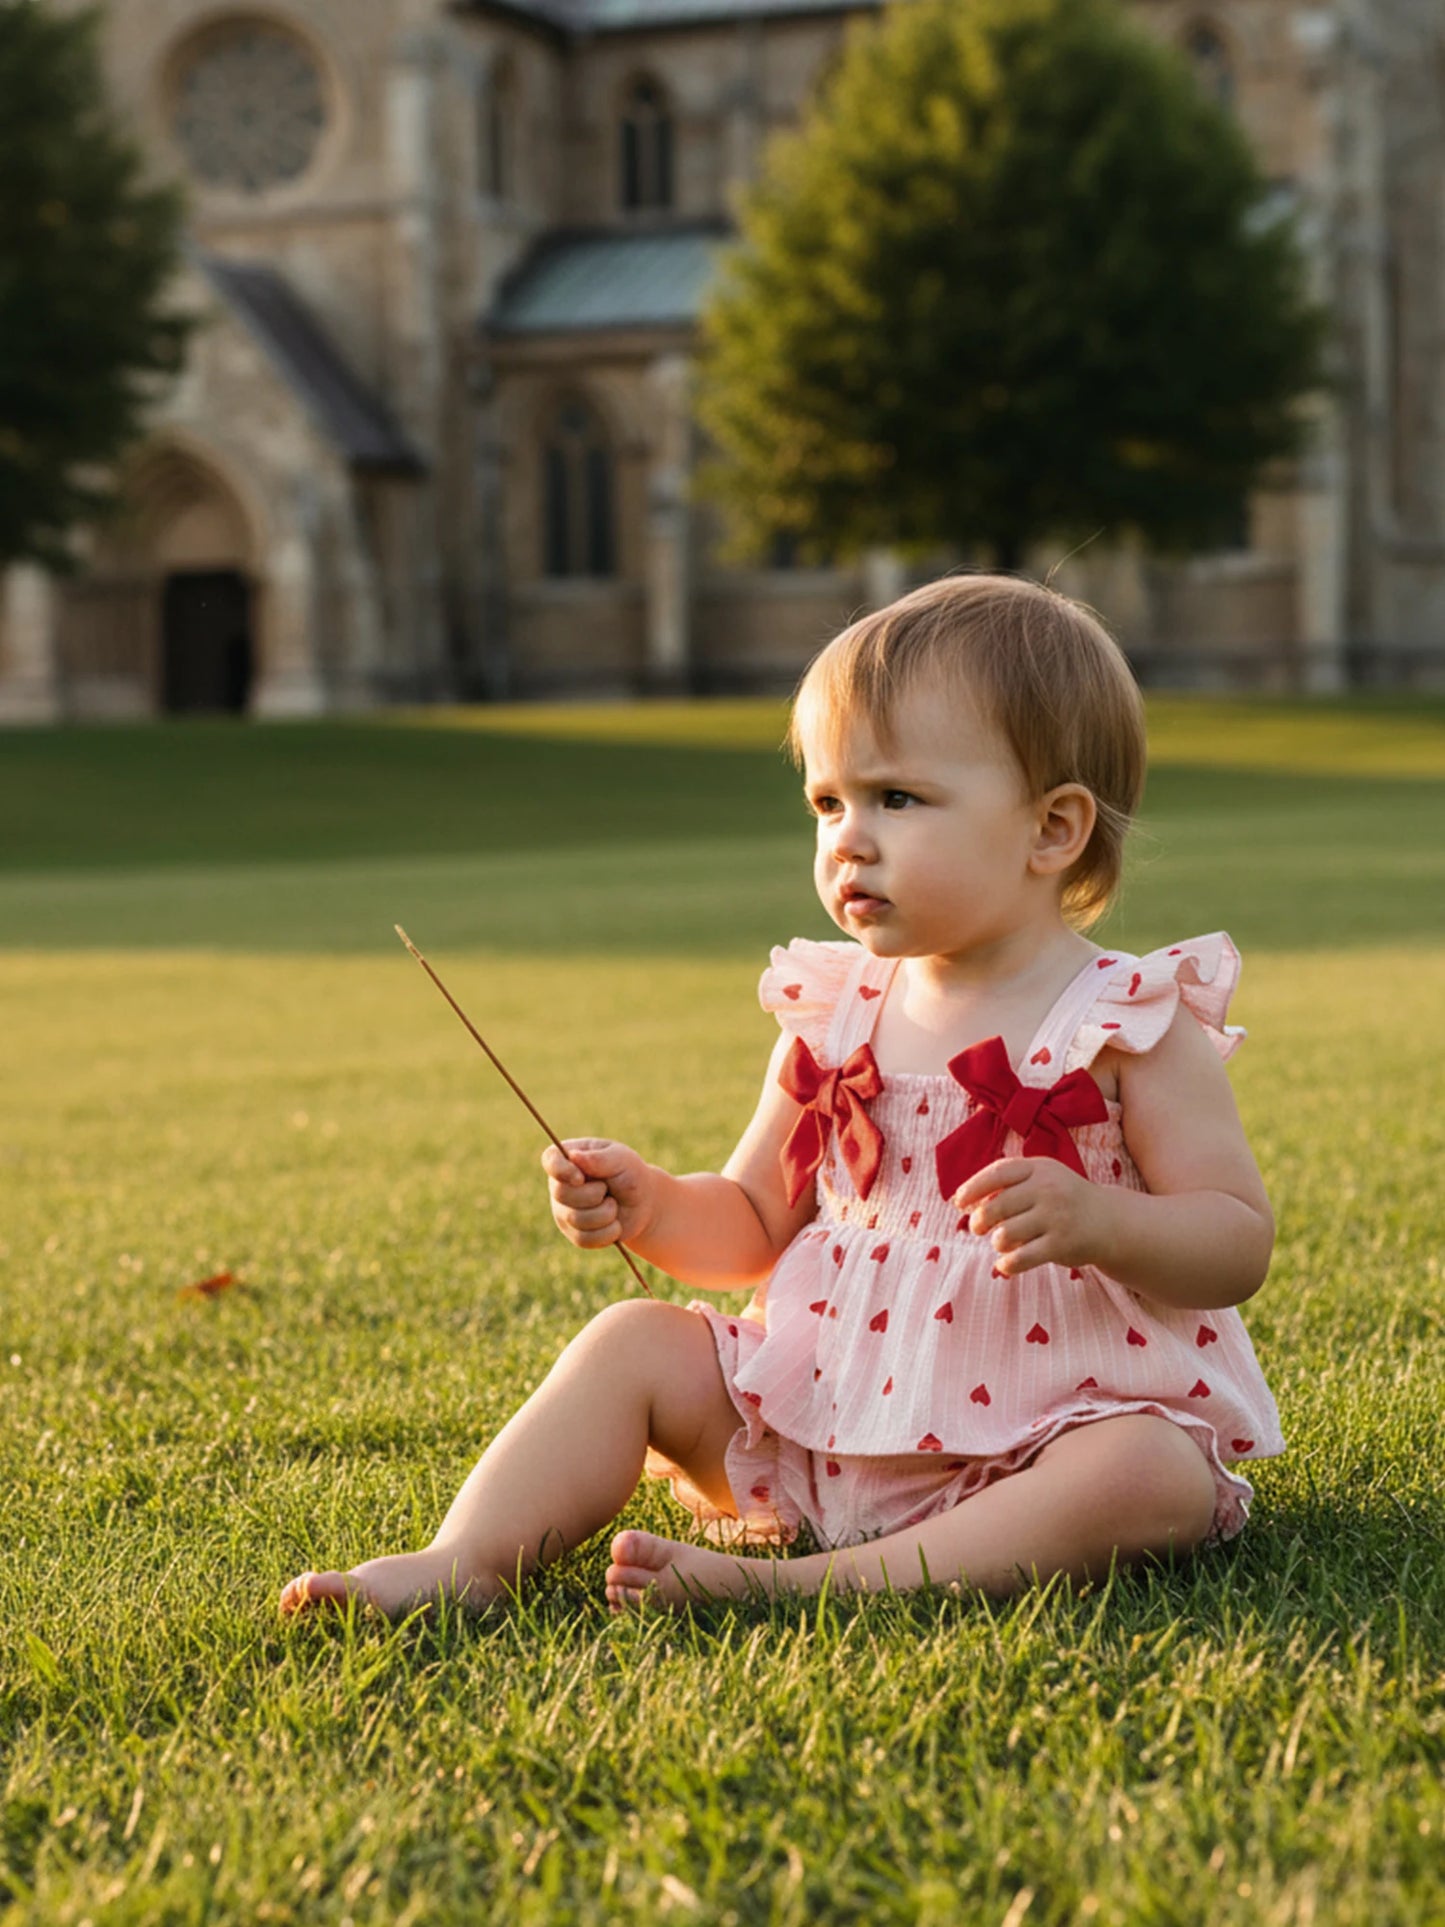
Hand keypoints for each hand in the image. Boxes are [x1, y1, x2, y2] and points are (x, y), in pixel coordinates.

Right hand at [543, 1138, 657, 1250]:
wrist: (643, 1204)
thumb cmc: (630, 1174)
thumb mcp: (621, 1159)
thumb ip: (599, 1158)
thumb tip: (573, 1156)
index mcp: (569, 1158)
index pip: (550, 1160)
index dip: (561, 1171)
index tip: (580, 1178)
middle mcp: (560, 1184)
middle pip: (561, 1193)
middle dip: (594, 1194)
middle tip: (608, 1190)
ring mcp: (564, 1210)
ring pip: (575, 1218)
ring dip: (605, 1213)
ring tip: (614, 1205)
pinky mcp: (574, 1233)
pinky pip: (583, 1239)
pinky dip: (607, 1233)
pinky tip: (614, 1224)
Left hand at [953, 1157, 1107, 1278]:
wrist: (1108, 1221)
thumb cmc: (1063, 1199)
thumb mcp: (1042, 1178)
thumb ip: (1008, 1183)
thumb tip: (962, 1199)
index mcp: (1039, 1167)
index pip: (997, 1173)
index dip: (972, 1188)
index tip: (958, 1202)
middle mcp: (1048, 1189)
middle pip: (996, 1206)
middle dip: (980, 1221)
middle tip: (978, 1228)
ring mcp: (1056, 1217)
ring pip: (1005, 1234)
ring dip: (997, 1243)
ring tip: (1002, 1243)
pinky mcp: (1062, 1244)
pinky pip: (1021, 1258)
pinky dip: (1007, 1264)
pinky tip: (1005, 1265)